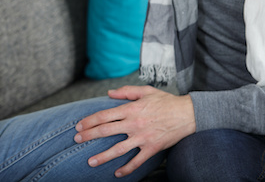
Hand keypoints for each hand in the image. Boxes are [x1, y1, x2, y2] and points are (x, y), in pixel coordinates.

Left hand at [74, 86, 195, 177]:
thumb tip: (109, 93)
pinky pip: (137, 161)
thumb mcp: (146, 91)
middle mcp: (134, 124)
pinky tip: (117, 173)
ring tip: (90, 161)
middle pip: (106, 131)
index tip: (79, 125)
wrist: (187, 114)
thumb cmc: (166, 101)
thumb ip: (126, 91)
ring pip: (118, 149)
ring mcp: (142, 138)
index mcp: (131, 109)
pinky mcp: (152, 148)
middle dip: (89, 136)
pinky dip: (127, 168)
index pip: (104, 115)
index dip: (89, 120)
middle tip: (76, 140)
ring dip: (103, 156)